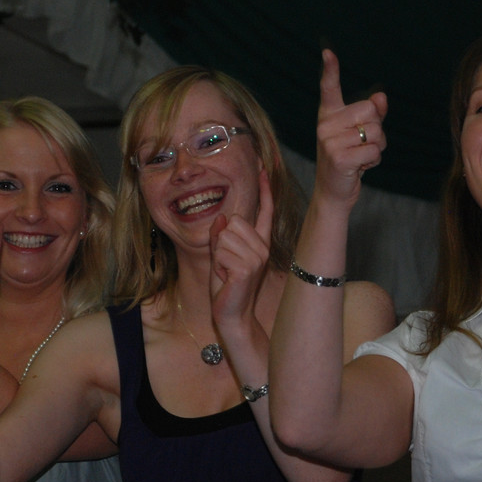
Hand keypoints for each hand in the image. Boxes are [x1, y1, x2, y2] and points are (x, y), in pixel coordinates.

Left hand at [209, 169, 272, 331]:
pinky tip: (225, 278)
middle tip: (225, 264)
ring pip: (224, 236)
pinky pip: (220, 251)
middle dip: (220, 242)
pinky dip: (217, 265)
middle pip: (233, 221)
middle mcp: (262, 247)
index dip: (264, 189)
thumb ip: (220, 235)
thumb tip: (221, 217)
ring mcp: (257, 257)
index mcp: (259, 243)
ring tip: (226, 272)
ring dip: (218, 255)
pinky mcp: (247, 268)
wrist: (231, 314)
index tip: (263, 167)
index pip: (264, 211)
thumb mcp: (219, 256)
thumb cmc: (226, 286)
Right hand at [314, 49, 387, 206]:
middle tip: (362, 144)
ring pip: (375, 132)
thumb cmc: (348, 160)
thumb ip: (372, 114)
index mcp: (328, 116)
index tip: (328, 53)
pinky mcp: (339, 159)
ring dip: (377, 147)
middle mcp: (325, 126)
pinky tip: (360, 167)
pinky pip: (373, 151)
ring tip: (361, 157)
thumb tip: (381, 97)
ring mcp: (330, 142)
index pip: (329, 88)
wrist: (333, 193)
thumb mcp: (358, 135)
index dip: (330, 70)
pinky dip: (374, 161)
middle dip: (376, 128)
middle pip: (369, 110)